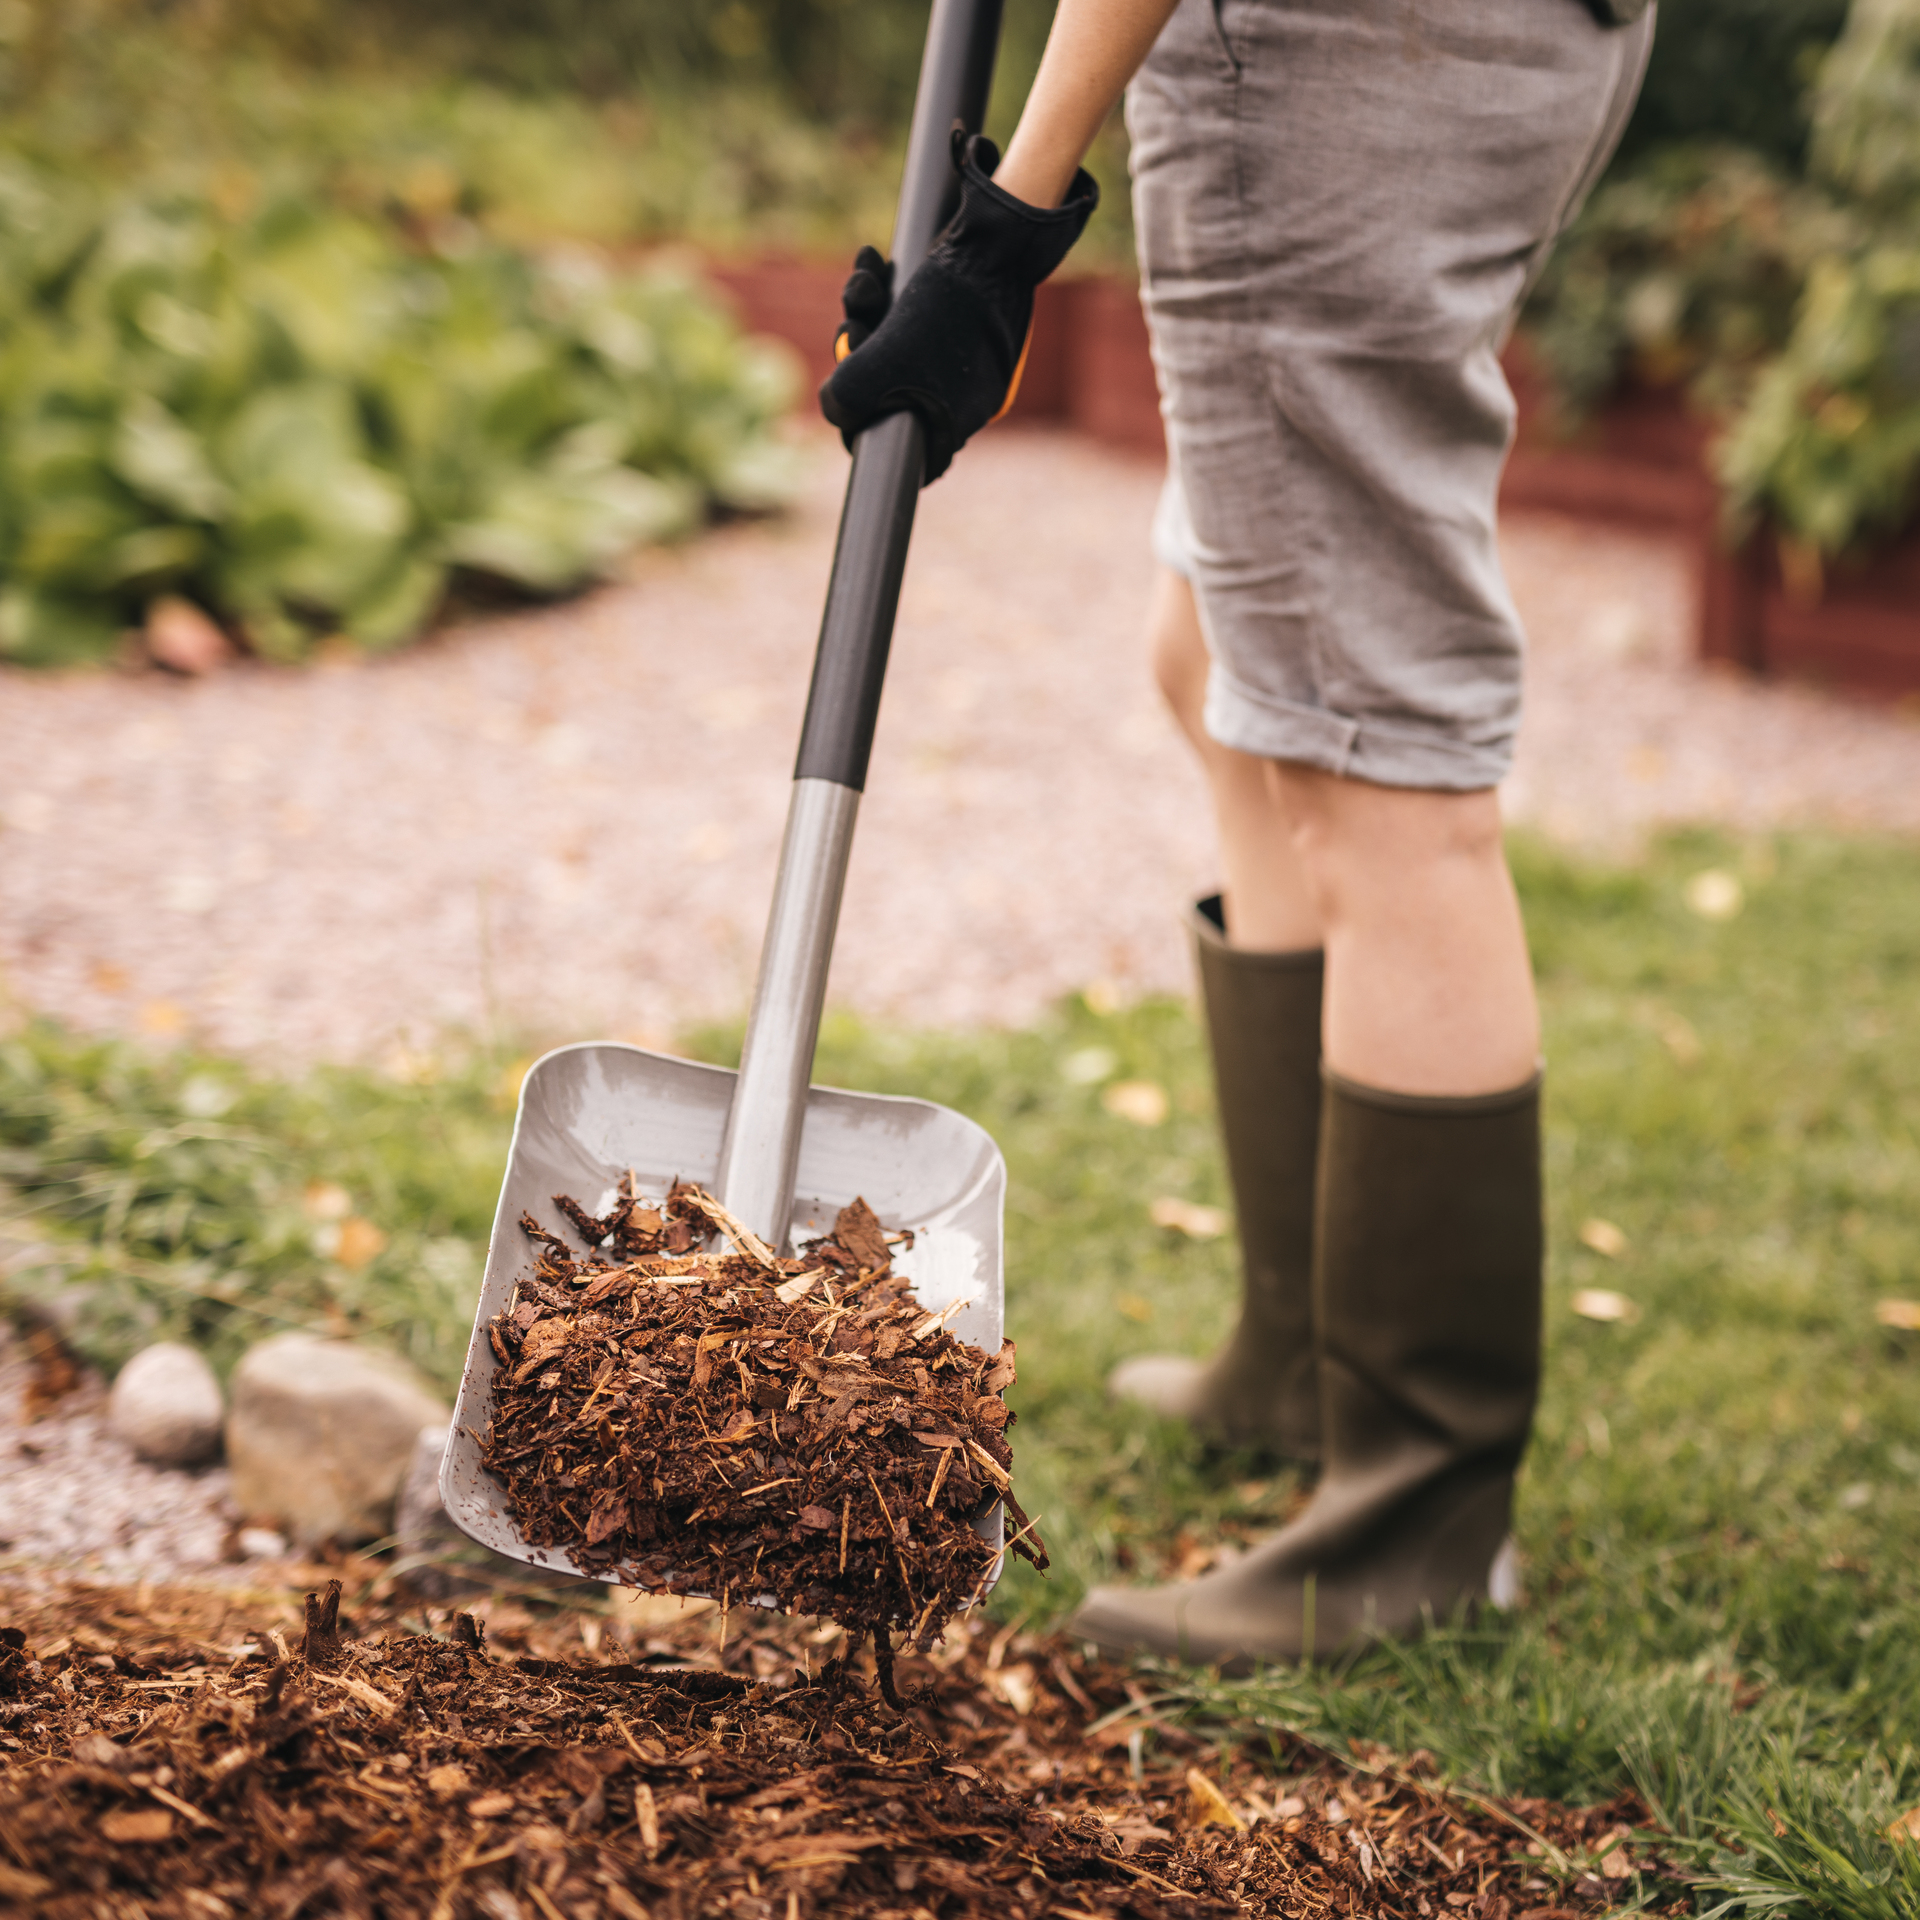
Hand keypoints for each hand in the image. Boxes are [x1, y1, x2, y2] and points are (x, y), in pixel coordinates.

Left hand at [818, 133, 1097, 482]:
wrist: (1001, 241)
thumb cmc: (948, 308)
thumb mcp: (882, 365)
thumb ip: (847, 399)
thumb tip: (833, 407)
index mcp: (953, 421)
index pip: (896, 443)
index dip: (857, 422)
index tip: (843, 392)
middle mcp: (957, 395)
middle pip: (885, 391)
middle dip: (856, 350)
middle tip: (852, 324)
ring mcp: (957, 358)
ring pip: (890, 345)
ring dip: (862, 309)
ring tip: (864, 279)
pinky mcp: (954, 317)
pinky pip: (907, 316)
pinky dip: (882, 290)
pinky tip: (870, 260)